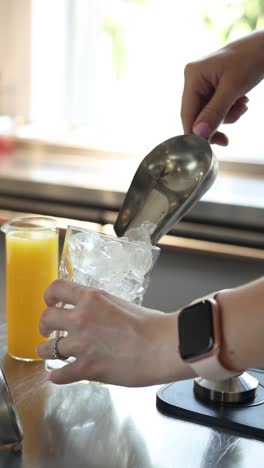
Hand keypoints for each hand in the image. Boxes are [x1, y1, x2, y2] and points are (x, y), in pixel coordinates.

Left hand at [37, 279, 182, 385]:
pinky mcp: (87, 368)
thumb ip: (100, 307)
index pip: (57, 288)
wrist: (162, 347)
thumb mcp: (120, 303)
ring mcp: (82, 345)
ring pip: (47, 348)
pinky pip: (60, 374)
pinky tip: (56, 376)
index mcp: (92, 298)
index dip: (49, 296)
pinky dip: (57, 377)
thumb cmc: (151, 325)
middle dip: (44, 325)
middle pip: (46, 318)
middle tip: (48, 331)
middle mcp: (82, 318)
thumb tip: (93, 313)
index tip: (51, 303)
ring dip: (46, 351)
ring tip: (49, 353)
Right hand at [181, 30, 263, 144]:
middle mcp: (194, 79)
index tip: (208, 147)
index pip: (187, 113)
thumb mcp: (233, 89)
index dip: (195, 133)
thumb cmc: (252, 59)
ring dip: (226, 116)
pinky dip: (228, 110)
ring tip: (242, 106)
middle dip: (215, 123)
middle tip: (228, 135)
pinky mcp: (212, 86)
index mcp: (193, 76)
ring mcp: (202, 83)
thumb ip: (215, 112)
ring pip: (207, 115)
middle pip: (196, 116)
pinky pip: (215, 108)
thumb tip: (199, 133)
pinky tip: (241, 102)